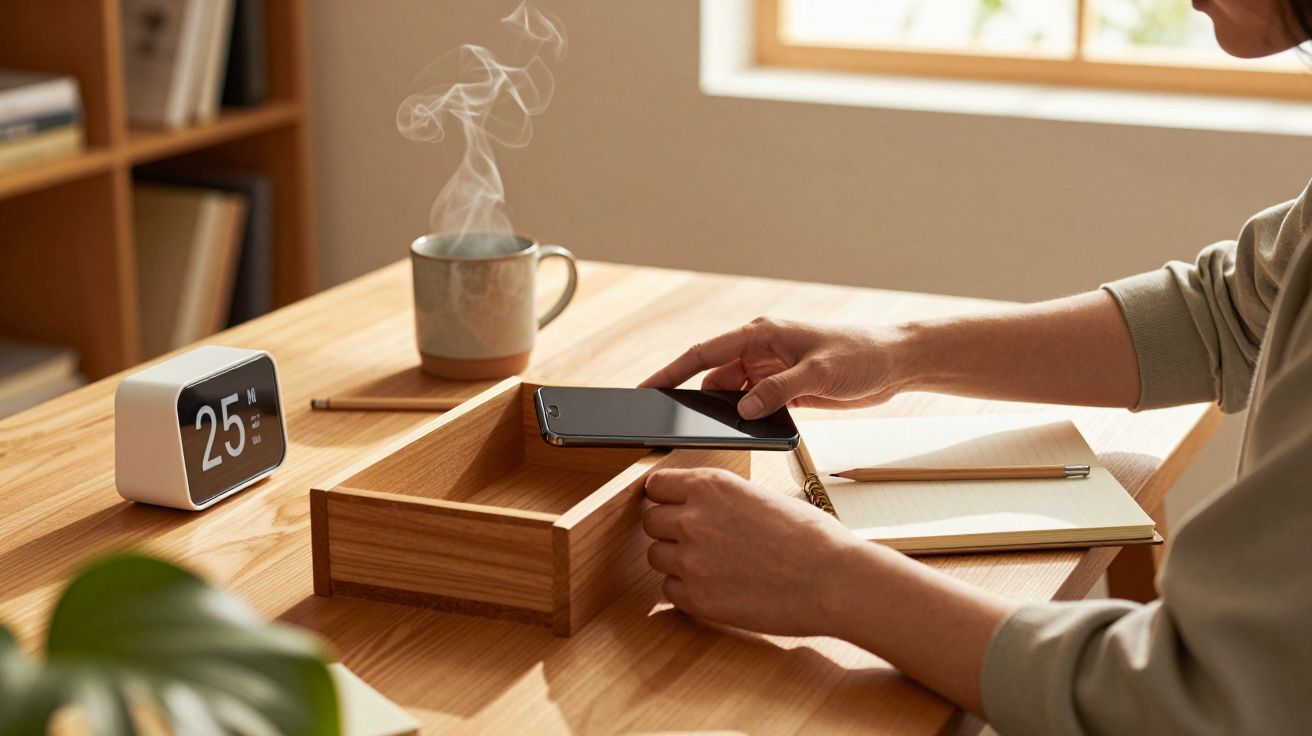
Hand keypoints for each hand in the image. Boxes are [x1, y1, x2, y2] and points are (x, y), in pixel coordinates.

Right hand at [639, 317, 909, 418]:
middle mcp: (761, 350)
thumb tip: (743, 409)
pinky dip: (744, 418)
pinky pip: (752, 404)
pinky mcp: (784, 388)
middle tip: (669, 422)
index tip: (647, 388)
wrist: (895, 363)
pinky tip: (739, 433)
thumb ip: (779, 390)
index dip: (672, 370)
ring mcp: (771, 370)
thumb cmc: (861, 355)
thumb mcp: (820, 372)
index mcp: (762, 334)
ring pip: (731, 393)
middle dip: (692, 397)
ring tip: (703, 432)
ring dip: (721, 411)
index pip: (705, 352)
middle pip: (713, 376)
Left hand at [642, 467, 867, 636]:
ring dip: (677, 560)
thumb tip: (698, 507)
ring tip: (713, 565)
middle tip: (699, 540)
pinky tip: (717, 586)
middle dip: (670, 530)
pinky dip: (687, 590)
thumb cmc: (810, 538)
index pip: (656, 486)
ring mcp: (691, 561)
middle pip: (651, 522)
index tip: (670, 506)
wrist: (832, 580)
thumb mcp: (760, 497)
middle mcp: (692, 519)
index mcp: (710, 486)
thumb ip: (720, 500)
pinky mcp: (696, 598)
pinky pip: (670, 590)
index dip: (665, 497)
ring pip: (657, 556)